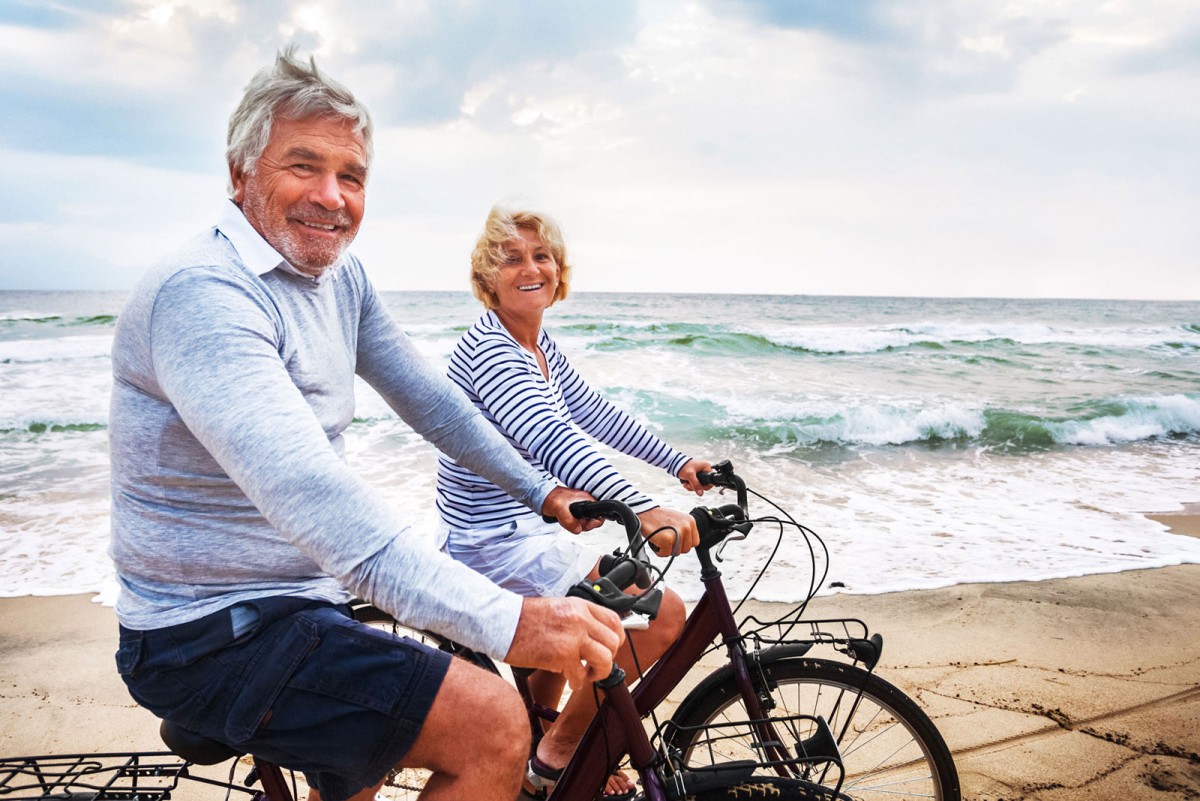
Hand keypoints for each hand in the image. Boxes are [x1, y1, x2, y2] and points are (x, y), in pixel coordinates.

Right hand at [505, 596, 624, 687]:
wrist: (502, 621)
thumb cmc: (525, 618)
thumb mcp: (558, 608)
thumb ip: (578, 619)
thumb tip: (593, 637)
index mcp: (580, 606)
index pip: (614, 621)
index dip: (616, 639)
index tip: (610, 649)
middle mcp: (580, 619)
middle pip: (613, 642)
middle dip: (608, 658)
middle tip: (596, 664)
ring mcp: (572, 637)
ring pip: (605, 659)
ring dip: (599, 672)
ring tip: (586, 675)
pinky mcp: (561, 656)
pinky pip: (581, 675)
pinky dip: (577, 682)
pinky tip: (570, 680)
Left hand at [541, 486, 602, 533]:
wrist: (542, 497)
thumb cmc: (550, 497)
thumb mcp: (559, 508)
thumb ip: (569, 519)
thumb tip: (577, 529)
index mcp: (585, 499)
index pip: (599, 513)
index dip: (595, 522)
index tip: (586, 525)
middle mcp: (585, 503)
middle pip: (592, 520)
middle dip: (583, 525)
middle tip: (573, 523)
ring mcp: (579, 509)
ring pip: (584, 523)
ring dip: (576, 525)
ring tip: (566, 520)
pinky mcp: (574, 513)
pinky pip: (577, 523)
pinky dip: (571, 524)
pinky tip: (564, 520)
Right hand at [637, 506, 699, 556]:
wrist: (645, 511)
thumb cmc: (660, 517)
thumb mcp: (678, 520)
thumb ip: (686, 530)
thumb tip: (688, 544)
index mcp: (690, 522)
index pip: (694, 543)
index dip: (683, 544)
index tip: (675, 539)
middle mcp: (686, 527)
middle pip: (686, 550)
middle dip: (675, 547)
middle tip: (666, 539)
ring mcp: (677, 533)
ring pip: (676, 553)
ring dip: (667, 549)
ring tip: (661, 538)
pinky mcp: (667, 539)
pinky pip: (666, 554)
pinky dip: (659, 551)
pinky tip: (656, 542)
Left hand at [677, 459, 712, 494]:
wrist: (675, 464)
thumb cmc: (683, 466)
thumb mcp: (690, 476)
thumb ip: (696, 484)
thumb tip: (701, 494)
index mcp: (707, 467)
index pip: (710, 481)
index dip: (703, 487)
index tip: (696, 487)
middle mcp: (705, 470)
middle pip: (704, 485)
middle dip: (695, 487)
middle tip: (688, 485)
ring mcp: (701, 474)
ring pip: (699, 486)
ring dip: (691, 487)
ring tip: (686, 483)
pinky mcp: (696, 477)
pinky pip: (695, 485)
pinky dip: (690, 486)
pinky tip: (685, 483)